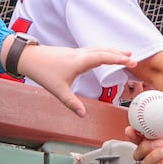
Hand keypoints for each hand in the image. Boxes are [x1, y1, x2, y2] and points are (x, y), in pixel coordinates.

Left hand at [11, 41, 132, 116]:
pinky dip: (103, 51)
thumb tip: (83, 115)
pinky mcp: (73, 53)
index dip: (118, 58)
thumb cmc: (43, 72)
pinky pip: (93, 50)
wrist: (29, 58)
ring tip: (124, 53)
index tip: (131, 61)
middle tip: (134, 58)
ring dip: (112, 51)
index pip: (103, 57)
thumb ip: (72, 103)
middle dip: (119, 54)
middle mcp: (80, 54)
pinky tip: (105, 54)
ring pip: (98, 49)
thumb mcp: (58, 91)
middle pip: (104, 51)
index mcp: (79, 61)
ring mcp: (76, 52)